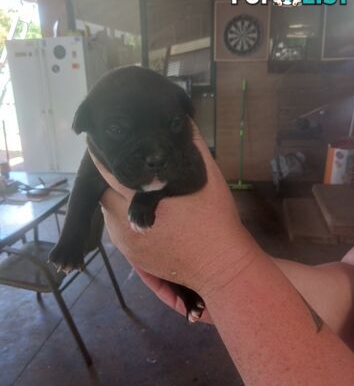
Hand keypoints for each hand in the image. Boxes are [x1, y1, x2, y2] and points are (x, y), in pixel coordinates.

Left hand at [90, 124, 256, 298]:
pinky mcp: (132, 257)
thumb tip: (180, 120)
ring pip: (108, 211)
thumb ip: (191, 145)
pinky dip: (122, 217)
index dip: (102, 154)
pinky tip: (140, 212)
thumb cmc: (215, 218)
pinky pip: (117, 229)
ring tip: (133, 189)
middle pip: (104, 191)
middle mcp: (125, 221)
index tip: (102, 141)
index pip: (107, 170)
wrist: (220, 264)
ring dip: (116, 198)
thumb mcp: (207, 175)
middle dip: (111, 178)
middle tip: (126, 167)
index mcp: (139, 199)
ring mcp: (126, 242)